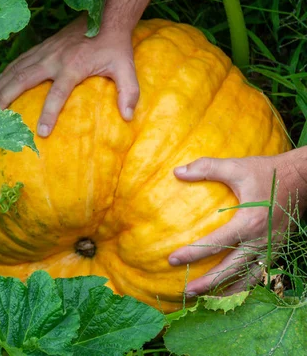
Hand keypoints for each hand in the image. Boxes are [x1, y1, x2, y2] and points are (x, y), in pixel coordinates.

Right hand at [0, 15, 139, 136]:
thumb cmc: (114, 45)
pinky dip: (4, 74)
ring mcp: (44, 52)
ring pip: (15, 70)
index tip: (41, 133)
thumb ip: (128, 92)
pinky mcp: (40, 48)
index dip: (49, 114)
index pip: (57, 94)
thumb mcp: (126, 67)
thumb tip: (128, 117)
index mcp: (72, 66)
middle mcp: (53, 59)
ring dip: (0, 86)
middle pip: (23, 80)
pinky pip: (17, 62)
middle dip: (6, 98)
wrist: (104, 14)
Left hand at [168, 151, 306, 295]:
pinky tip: (227, 290)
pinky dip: (242, 285)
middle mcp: (261, 240)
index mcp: (250, 222)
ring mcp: (270, 248)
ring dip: (226, 290)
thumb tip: (177, 172)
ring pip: (247, 278)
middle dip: (208, 284)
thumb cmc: (267, 172)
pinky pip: (258, 273)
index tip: (172, 260)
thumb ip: (207, 168)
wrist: (304, 180)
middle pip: (231, 270)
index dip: (193, 253)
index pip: (217, 243)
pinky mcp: (276, 250)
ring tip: (205, 300)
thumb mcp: (236, 166)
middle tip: (186, 290)